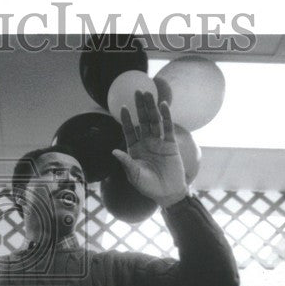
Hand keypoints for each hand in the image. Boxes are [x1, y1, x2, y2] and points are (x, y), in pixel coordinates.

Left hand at [111, 91, 189, 207]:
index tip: (123, 107)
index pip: (130, 131)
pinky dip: (166, 116)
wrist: (168, 193)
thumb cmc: (148, 187)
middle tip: (137, 91)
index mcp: (135, 150)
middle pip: (143, 121)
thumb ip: (126, 162)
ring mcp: (158, 143)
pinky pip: (167, 128)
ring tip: (149, 93)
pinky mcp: (170, 144)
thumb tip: (114, 151)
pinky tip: (163, 105)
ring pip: (154, 121)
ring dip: (152, 107)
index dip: (127, 119)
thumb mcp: (135, 175)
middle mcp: (146, 143)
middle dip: (140, 107)